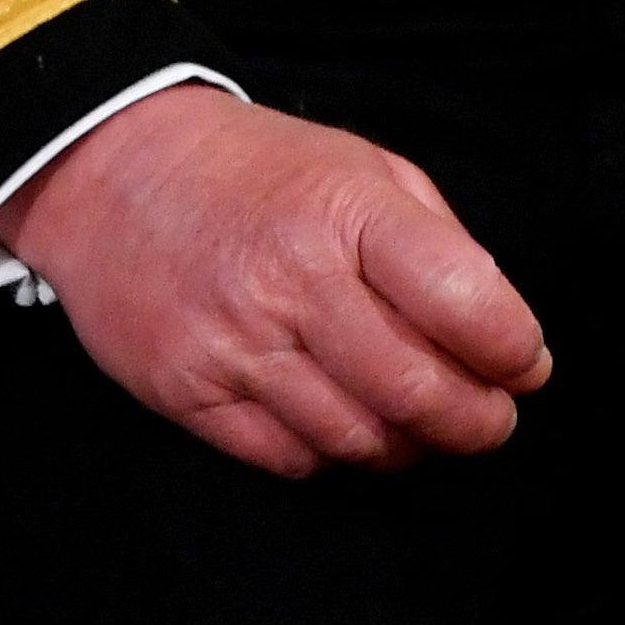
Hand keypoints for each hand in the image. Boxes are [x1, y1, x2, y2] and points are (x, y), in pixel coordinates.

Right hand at [0, 84, 547, 476]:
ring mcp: (232, 341)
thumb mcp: (359, 166)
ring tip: (410, 417)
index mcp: (345, 210)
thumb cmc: (250, 170)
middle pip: (420, 395)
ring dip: (406, 444)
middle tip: (486, 416)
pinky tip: (334, 414)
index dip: (515, 351)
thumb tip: (508, 345)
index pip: (469, 306)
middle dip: (478, 421)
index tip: (520, 360)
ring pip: (359, 441)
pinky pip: (290, 459)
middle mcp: (288, 279)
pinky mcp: (186, 390)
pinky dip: (330, 451)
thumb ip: (439, 245)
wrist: (104, 164)